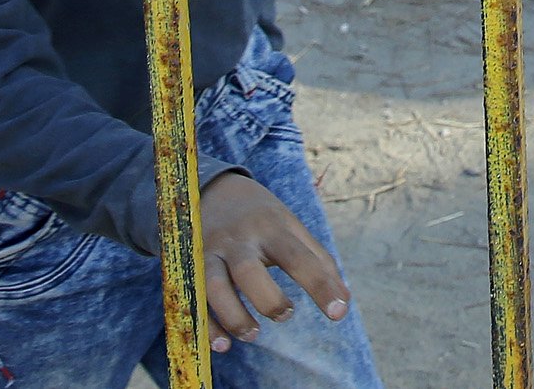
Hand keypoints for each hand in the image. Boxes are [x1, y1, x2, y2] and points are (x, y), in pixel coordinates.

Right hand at [197, 169, 351, 353]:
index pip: (298, 257)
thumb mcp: (291, 228)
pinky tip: (222, 345)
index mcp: (271, 227)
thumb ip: (318, 262)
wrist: (213, 187)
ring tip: (253, 334)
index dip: (320, 286)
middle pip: (249, 271)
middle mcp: (239, 239)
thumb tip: (343, 302)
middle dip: (269, 300)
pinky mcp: (189, 266)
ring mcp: (210, 252)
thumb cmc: (262, 217)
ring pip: (214, 287)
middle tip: (286, 314)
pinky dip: (206, 326)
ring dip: (234, 317)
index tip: (337, 312)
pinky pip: (193, 299)